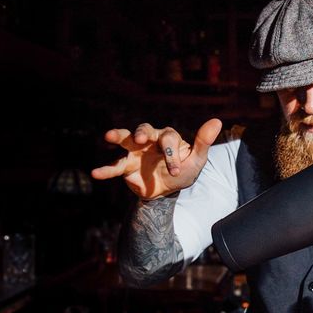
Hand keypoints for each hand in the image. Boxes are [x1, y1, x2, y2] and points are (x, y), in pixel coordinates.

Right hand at [91, 118, 222, 199]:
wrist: (166, 192)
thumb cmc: (183, 171)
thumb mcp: (196, 160)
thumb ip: (203, 142)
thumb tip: (217, 121)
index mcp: (169, 137)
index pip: (169, 139)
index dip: (172, 154)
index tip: (175, 170)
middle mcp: (150, 140)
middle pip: (145, 129)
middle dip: (142, 132)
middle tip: (140, 138)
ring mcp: (136, 152)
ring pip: (125, 139)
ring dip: (118, 135)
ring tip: (109, 135)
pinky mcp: (126, 166)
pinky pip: (115, 165)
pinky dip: (105, 169)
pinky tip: (95, 173)